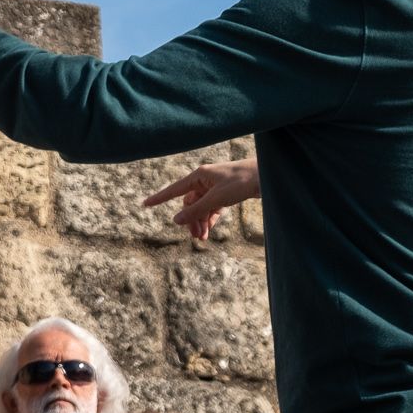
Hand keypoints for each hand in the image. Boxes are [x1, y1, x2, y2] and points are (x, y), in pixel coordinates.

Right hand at [140, 157, 259, 239]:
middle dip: (191, 220)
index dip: (159, 198)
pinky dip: (210, 218)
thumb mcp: (217, 198)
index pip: (174, 190)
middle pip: (189, 203)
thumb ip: (196, 210)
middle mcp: (205, 180)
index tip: (145, 204)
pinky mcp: (225, 192)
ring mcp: (215, 186)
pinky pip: (212, 207)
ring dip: (201, 221)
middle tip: (195, 236)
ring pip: (201, 207)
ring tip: (203, 237)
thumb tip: (176, 220)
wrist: (267, 175)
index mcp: (199, 176)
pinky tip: (210, 228)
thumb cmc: (242, 181)